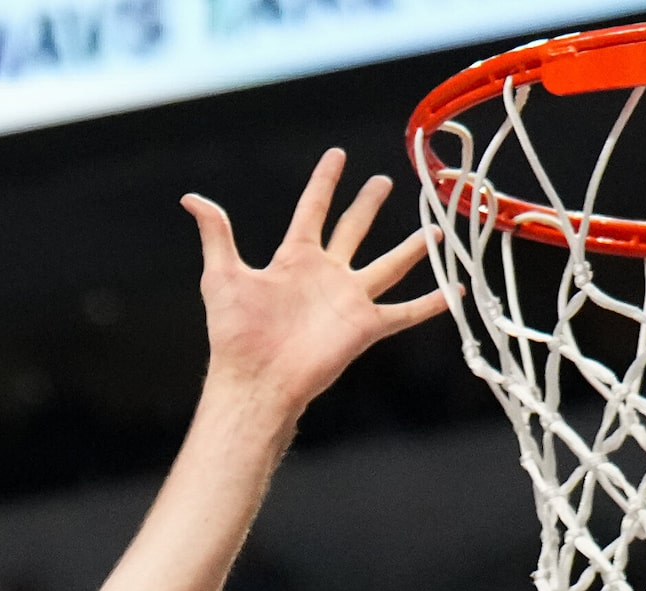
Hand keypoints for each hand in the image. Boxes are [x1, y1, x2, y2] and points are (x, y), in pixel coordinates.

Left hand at [184, 149, 447, 413]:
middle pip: (353, 230)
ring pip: (389, 266)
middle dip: (367, 205)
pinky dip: (431, 303)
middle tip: (384, 180)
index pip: (312, 210)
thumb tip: (191, 198)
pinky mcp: (364, 326)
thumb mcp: (221, 275)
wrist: (255, 380)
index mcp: (294, 259)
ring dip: (413, 248)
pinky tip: (454, 290)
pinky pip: (405, 312)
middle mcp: (325, 275)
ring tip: (436, 228)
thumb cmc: (235, 334)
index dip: (324, 182)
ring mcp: (348, 300)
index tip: (337, 155)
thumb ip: (216, 234)